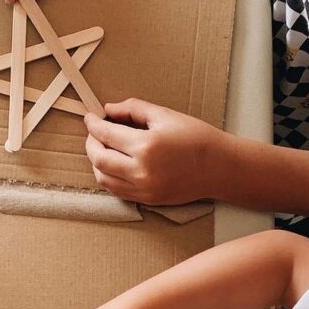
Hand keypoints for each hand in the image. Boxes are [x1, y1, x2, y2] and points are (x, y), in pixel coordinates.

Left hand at [85, 99, 229, 205]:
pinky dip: (107, 176)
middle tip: (94, 132)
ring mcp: (143, 188)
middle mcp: (141, 170)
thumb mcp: (165, 115)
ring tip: (102, 147)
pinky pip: (116, 190)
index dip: (93, 124)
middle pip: (98, 158)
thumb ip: (133, 109)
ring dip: (96, 161)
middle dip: (90, 142)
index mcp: (146, 145)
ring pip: (103, 177)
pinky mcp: (146, 200)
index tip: (90, 117)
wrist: (218, 167)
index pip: (106, 134)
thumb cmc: (196, 138)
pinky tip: (113, 164)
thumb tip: (109, 109)